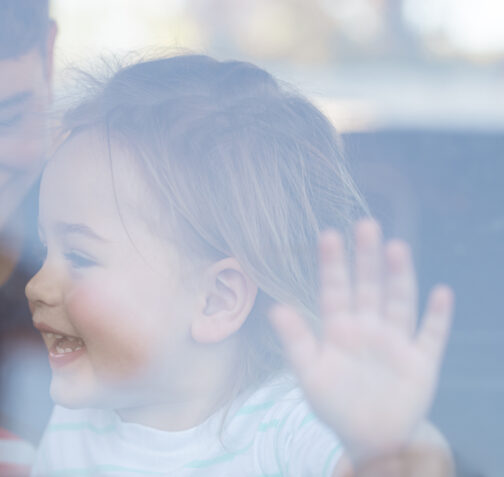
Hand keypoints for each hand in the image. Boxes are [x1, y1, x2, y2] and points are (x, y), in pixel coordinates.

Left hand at [270, 219, 453, 462]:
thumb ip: (296, 341)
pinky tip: (441, 292)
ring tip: (397, 247)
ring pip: (398, 302)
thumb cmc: (334, 402)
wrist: (369, 437)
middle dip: (366, 258)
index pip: (334, 289)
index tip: (328, 235)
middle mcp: (368, 327)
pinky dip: (437, 316)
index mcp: (339, 328)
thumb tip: (275, 309)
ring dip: (399, 276)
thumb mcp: (309, 373)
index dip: (332, 264)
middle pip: (368, 286)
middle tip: (366, 225)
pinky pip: (431, 335)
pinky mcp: (422, 361)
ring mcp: (396, 341)